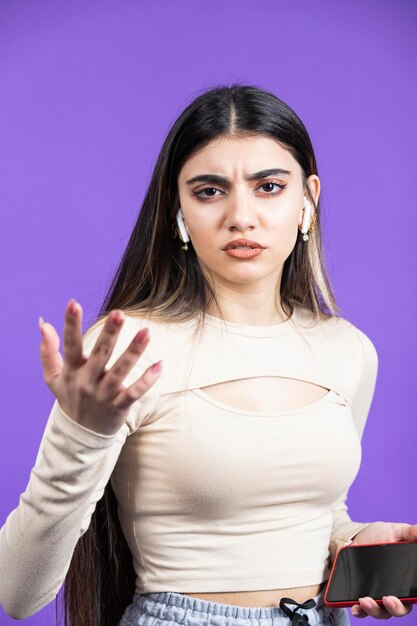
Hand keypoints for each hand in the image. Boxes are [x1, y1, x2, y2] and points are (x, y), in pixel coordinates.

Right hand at [39, 298, 161, 435]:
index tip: (73, 303)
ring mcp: (104, 394)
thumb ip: (48, 351)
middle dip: (110, 334)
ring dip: (133, 351)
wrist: (79, 437)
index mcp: (72, 371)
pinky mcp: (119, 407)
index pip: (70, 345)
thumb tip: (43, 323)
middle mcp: (87, 381)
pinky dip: (147, 381)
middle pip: (100, 354)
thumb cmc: (70, 399)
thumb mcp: (54, 377)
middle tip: (119, 313)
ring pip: (120, 371)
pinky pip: (134, 393)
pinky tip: (159, 365)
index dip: (71, 325)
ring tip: (146, 332)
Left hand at [349, 521, 416, 618]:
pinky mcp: (361, 594)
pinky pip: (362, 610)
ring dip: (374, 610)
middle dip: (395, 608)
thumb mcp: (396, 531)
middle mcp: (394, 591)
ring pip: (381, 611)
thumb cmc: (381, 535)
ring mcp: (377, 595)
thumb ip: (410, 532)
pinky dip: (359, 611)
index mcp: (406, 580)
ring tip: (365, 600)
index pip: (413, 595)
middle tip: (388, 599)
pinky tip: (355, 608)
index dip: (413, 598)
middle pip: (400, 608)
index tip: (409, 596)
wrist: (357, 535)